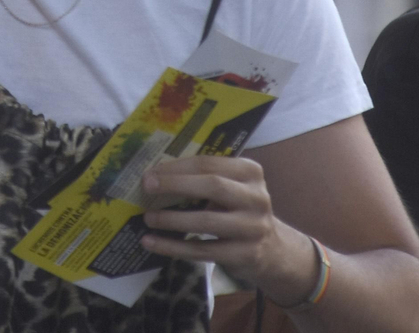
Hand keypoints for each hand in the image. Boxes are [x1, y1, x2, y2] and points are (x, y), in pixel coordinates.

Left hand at [140, 156, 317, 302]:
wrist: (273, 250)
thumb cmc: (239, 210)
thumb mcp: (232, 187)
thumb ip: (203, 178)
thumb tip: (155, 174)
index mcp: (250, 172)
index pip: (209, 163)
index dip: (176, 167)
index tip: (149, 172)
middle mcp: (256, 198)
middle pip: (212, 186)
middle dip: (175, 185)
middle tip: (146, 187)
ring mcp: (253, 228)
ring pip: (206, 222)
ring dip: (171, 220)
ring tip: (147, 218)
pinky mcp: (245, 255)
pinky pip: (202, 250)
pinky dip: (172, 246)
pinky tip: (150, 242)